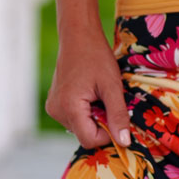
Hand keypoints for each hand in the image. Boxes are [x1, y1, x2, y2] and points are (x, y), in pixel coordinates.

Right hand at [46, 30, 131, 150]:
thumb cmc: (96, 57)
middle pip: (85, 134)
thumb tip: (124, 142)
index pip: (90, 140)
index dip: (108, 134)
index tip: (117, 116)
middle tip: (107, 99)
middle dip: (101, 122)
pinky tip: (89, 93)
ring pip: (80, 127)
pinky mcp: (54, 104)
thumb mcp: (112, 86)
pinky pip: (74, 118)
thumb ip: (118, 115)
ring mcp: (53, 108)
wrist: (78, 36)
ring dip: (94, 117)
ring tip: (97, 94)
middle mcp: (57, 111)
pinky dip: (86, 111)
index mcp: (69, 108)